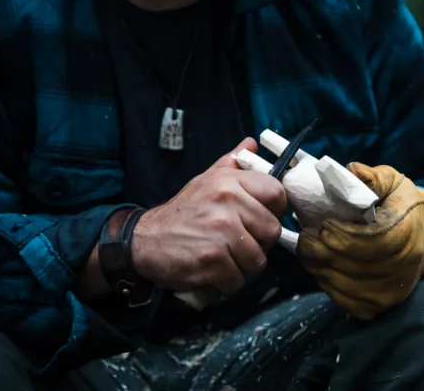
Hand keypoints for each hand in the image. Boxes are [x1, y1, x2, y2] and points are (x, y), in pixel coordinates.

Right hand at [131, 138, 286, 293]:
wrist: (145, 240)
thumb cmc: (181, 212)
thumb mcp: (204, 181)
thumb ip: (230, 163)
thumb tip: (251, 144)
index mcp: (229, 182)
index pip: (277, 193)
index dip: (274, 210)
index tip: (261, 219)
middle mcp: (228, 202)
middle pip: (272, 231)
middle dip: (259, 243)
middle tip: (238, 243)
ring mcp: (221, 232)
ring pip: (258, 260)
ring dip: (243, 266)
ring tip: (224, 257)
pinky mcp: (213, 259)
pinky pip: (238, 279)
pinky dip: (227, 280)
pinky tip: (213, 269)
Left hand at [297, 163, 423, 319]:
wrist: (422, 237)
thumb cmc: (400, 205)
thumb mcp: (392, 182)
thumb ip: (372, 177)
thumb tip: (352, 170)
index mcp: (404, 236)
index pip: (362, 242)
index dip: (335, 233)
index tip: (322, 223)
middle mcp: (399, 269)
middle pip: (344, 263)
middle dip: (318, 247)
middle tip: (307, 233)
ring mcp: (387, 293)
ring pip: (336, 282)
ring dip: (316, 264)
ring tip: (311, 246)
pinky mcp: (375, 307)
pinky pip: (338, 297)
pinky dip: (324, 281)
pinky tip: (322, 265)